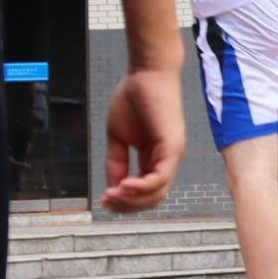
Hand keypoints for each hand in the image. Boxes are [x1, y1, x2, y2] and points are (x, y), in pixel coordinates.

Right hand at [101, 67, 184, 212]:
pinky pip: (160, 177)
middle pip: (153, 198)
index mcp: (155, 157)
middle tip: (107, 201)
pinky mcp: (173, 145)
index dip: (125, 201)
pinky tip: (123, 186)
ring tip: (112, 195)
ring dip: (132, 200)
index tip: (104, 199)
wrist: (147, 73)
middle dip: (127, 206)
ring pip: (157, 192)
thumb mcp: (119, 138)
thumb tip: (113, 188)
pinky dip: (141, 188)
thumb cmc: (135, 99)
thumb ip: (117, 163)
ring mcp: (172, 153)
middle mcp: (167, 158)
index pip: (145, 192)